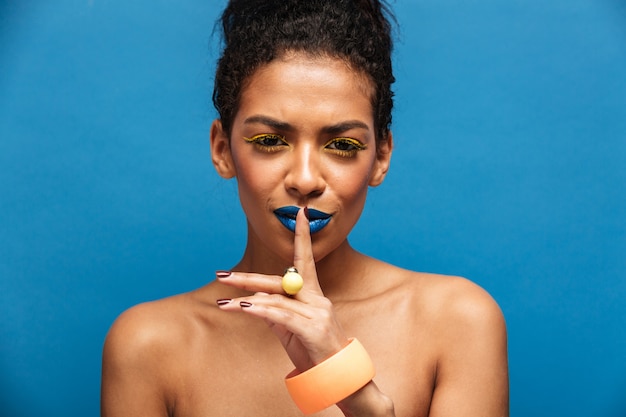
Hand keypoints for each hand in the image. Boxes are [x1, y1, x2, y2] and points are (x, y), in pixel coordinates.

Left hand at [216, 207, 348, 370]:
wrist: (338, 377)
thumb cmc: (314, 351)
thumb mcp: (291, 329)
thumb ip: (277, 312)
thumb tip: (255, 300)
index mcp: (314, 295)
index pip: (306, 260)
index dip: (302, 236)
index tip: (300, 213)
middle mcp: (318, 299)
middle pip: (280, 280)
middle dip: (248, 278)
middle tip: (222, 275)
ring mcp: (318, 312)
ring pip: (276, 298)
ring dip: (245, 300)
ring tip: (223, 303)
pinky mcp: (313, 328)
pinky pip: (281, 315)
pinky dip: (260, 310)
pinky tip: (243, 306)